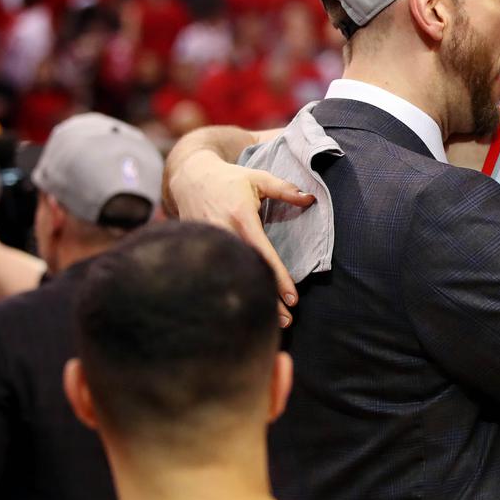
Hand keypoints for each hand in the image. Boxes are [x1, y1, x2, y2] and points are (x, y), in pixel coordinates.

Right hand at [169, 150, 313, 325]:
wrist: (188, 178)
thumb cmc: (228, 179)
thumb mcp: (258, 178)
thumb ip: (285, 189)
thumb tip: (311, 199)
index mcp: (240, 216)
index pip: (263, 253)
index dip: (278, 277)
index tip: (292, 298)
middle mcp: (223, 232)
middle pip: (247, 272)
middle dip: (266, 299)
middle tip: (286, 321)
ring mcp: (208, 242)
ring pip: (231, 278)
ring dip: (248, 300)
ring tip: (270, 321)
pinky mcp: (199, 247)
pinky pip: (217, 275)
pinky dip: (230, 292)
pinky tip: (242, 309)